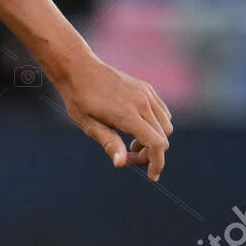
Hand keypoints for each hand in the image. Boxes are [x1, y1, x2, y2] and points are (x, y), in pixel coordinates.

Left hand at [54, 52, 173, 180]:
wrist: (79, 69)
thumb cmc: (80, 100)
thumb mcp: (89, 126)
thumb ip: (109, 144)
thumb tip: (121, 163)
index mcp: (127, 114)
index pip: (156, 144)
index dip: (157, 163)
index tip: (152, 176)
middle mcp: (142, 103)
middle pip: (162, 138)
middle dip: (151, 154)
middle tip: (129, 156)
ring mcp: (146, 94)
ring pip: (166, 126)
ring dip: (154, 139)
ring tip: (131, 142)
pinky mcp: (147, 88)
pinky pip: (162, 112)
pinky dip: (156, 125)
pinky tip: (136, 127)